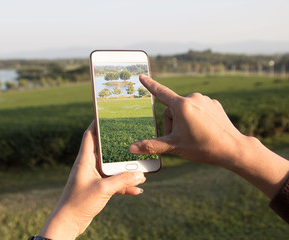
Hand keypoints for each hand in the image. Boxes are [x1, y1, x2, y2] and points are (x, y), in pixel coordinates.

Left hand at [40, 122, 145, 239]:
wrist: (69, 223)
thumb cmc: (79, 202)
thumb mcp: (103, 189)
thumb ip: (122, 180)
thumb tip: (141, 173)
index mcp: (85, 160)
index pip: (90, 135)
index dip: (97, 123)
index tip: (108, 114)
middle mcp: (88, 166)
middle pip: (105, 150)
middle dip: (118, 146)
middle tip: (132, 138)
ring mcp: (93, 177)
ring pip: (112, 168)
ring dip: (125, 169)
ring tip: (141, 167)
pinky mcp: (97, 189)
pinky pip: (113, 183)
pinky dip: (124, 185)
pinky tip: (138, 188)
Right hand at [129, 74, 246, 169]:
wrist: (233, 149)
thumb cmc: (202, 147)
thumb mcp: (174, 146)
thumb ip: (151, 145)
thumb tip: (131, 148)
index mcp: (181, 105)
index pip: (160, 92)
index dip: (149, 85)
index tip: (141, 76)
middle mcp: (193, 98)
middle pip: (172, 109)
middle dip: (171, 123)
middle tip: (178, 139)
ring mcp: (205, 100)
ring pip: (185, 109)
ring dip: (183, 120)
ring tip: (192, 136)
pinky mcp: (214, 104)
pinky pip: (198, 108)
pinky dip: (196, 118)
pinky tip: (202, 130)